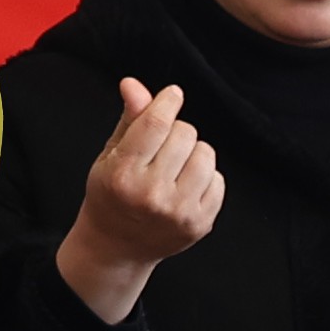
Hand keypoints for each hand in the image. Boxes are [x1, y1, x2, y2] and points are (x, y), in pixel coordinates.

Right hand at [58, 78, 222, 321]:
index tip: (173, 95)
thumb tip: (133, 84)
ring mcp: (179, 212)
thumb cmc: (113, 194)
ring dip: (193, 153)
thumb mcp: (112, 155)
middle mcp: (152, 195)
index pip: (155, 123)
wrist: (117, 246)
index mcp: (123, 174)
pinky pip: (218, 179)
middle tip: (161, 150)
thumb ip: (129, 120)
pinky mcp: (200, 223)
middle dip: (176, 132)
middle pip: (184, 134)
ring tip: (175, 167)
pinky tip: (184, 187)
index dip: (168, 101)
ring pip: (206, 154)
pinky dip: (205, 177)